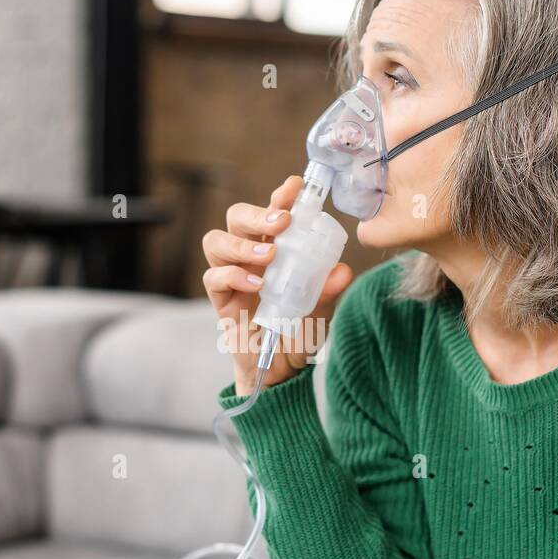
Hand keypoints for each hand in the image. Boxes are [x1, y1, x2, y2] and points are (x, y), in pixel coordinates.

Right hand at [204, 175, 352, 395]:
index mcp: (275, 249)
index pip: (272, 214)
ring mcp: (232, 277)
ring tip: (268, 255)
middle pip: (237, 218)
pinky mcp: (221, 300)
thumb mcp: (322, 310)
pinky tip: (256, 285)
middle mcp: (249, 257)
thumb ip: (329, 290)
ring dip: (241, 243)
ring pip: (216, 241)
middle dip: (256, 213)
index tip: (295, 187)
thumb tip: (342, 270)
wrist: (282, 371)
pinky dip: (233, 276)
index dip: (279, 197)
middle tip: (282, 222)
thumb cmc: (299, 332)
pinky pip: (214, 278)